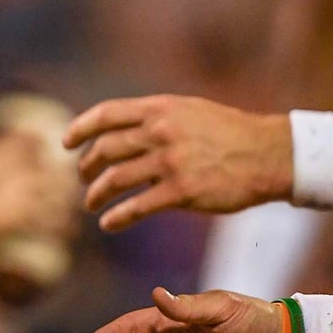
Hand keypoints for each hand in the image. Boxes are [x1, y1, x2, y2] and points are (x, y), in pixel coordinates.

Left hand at [63, 96, 291, 231]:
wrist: (266, 153)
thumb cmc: (228, 133)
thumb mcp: (189, 110)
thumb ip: (156, 116)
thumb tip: (123, 127)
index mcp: (159, 108)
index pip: (106, 114)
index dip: (80, 128)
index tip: (66, 143)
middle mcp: (159, 131)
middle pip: (105, 149)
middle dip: (86, 166)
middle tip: (82, 179)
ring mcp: (169, 161)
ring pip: (115, 179)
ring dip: (96, 194)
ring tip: (91, 204)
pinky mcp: (181, 191)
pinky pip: (136, 207)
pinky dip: (117, 217)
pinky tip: (109, 224)